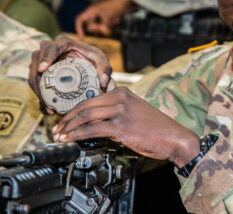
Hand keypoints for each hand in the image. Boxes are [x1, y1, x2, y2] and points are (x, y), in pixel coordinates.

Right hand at [28, 35, 112, 113]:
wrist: (86, 63)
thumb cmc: (93, 59)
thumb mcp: (101, 61)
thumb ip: (105, 69)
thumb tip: (103, 82)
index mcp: (62, 43)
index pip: (50, 48)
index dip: (45, 58)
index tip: (42, 69)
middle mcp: (48, 48)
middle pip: (36, 62)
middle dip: (38, 80)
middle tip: (45, 96)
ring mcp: (41, 60)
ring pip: (33, 74)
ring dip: (38, 91)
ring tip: (49, 106)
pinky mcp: (39, 71)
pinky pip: (34, 83)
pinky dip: (39, 95)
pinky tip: (47, 107)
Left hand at [53, 87, 199, 167]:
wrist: (174, 137)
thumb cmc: (157, 128)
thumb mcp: (135, 111)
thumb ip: (117, 111)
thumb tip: (97, 121)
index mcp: (123, 92)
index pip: (91, 98)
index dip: (74, 110)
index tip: (66, 120)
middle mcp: (121, 99)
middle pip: (85, 106)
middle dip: (68, 119)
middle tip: (58, 128)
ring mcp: (121, 112)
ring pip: (86, 116)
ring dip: (70, 127)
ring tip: (61, 136)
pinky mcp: (122, 127)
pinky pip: (93, 129)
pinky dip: (78, 135)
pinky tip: (71, 140)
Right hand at [75, 0, 133, 36]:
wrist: (128, 0)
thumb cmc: (116, 7)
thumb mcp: (108, 18)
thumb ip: (103, 27)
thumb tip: (103, 32)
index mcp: (91, 10)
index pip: (80, 20)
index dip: (79, 28)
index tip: (83, 37)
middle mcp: (95, 12)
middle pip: (90, 26)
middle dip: (97, 29)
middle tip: (106, 28)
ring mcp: (102, 15)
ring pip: (99, 27)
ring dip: (105, 28)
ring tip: (113, 23)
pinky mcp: (109, 17)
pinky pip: (106, 26)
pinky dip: (111, 26)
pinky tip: (117, 21)